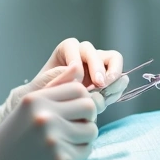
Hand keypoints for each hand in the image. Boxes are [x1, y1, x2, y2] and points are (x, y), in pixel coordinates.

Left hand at [0, 39, 123, 126]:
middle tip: (99, 84)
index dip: (76, 60)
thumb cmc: (41, 97)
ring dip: (113, 72)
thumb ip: (57, 78)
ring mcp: (98, 67)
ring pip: (113, 59)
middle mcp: (83, 55)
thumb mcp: (42, 87)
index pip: (73, 47)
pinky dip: (118, 85)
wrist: (48, 112)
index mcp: (65, 51)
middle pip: (94, 52)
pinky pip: (119, 77)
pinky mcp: (107, 81)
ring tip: (109, 87)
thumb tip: (77, 69)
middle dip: (97, 66)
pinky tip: (112, 96)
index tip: (76, 77)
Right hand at [0, 64, 97, 159]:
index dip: (81, 99)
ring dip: (84, 137)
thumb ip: (52, 87)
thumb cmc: (14, 137)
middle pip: (89, 107)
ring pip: (91, 130)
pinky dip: (78, 154)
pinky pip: (86, 151)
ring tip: (67, 142)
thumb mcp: (27, 107)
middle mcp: (45, 117)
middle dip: (87, 117)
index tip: (74, 111)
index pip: (78, 89)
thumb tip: (78, 68)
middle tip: (76, 127)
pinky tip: (61, 156)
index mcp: (36, 100)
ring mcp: (53, 139)